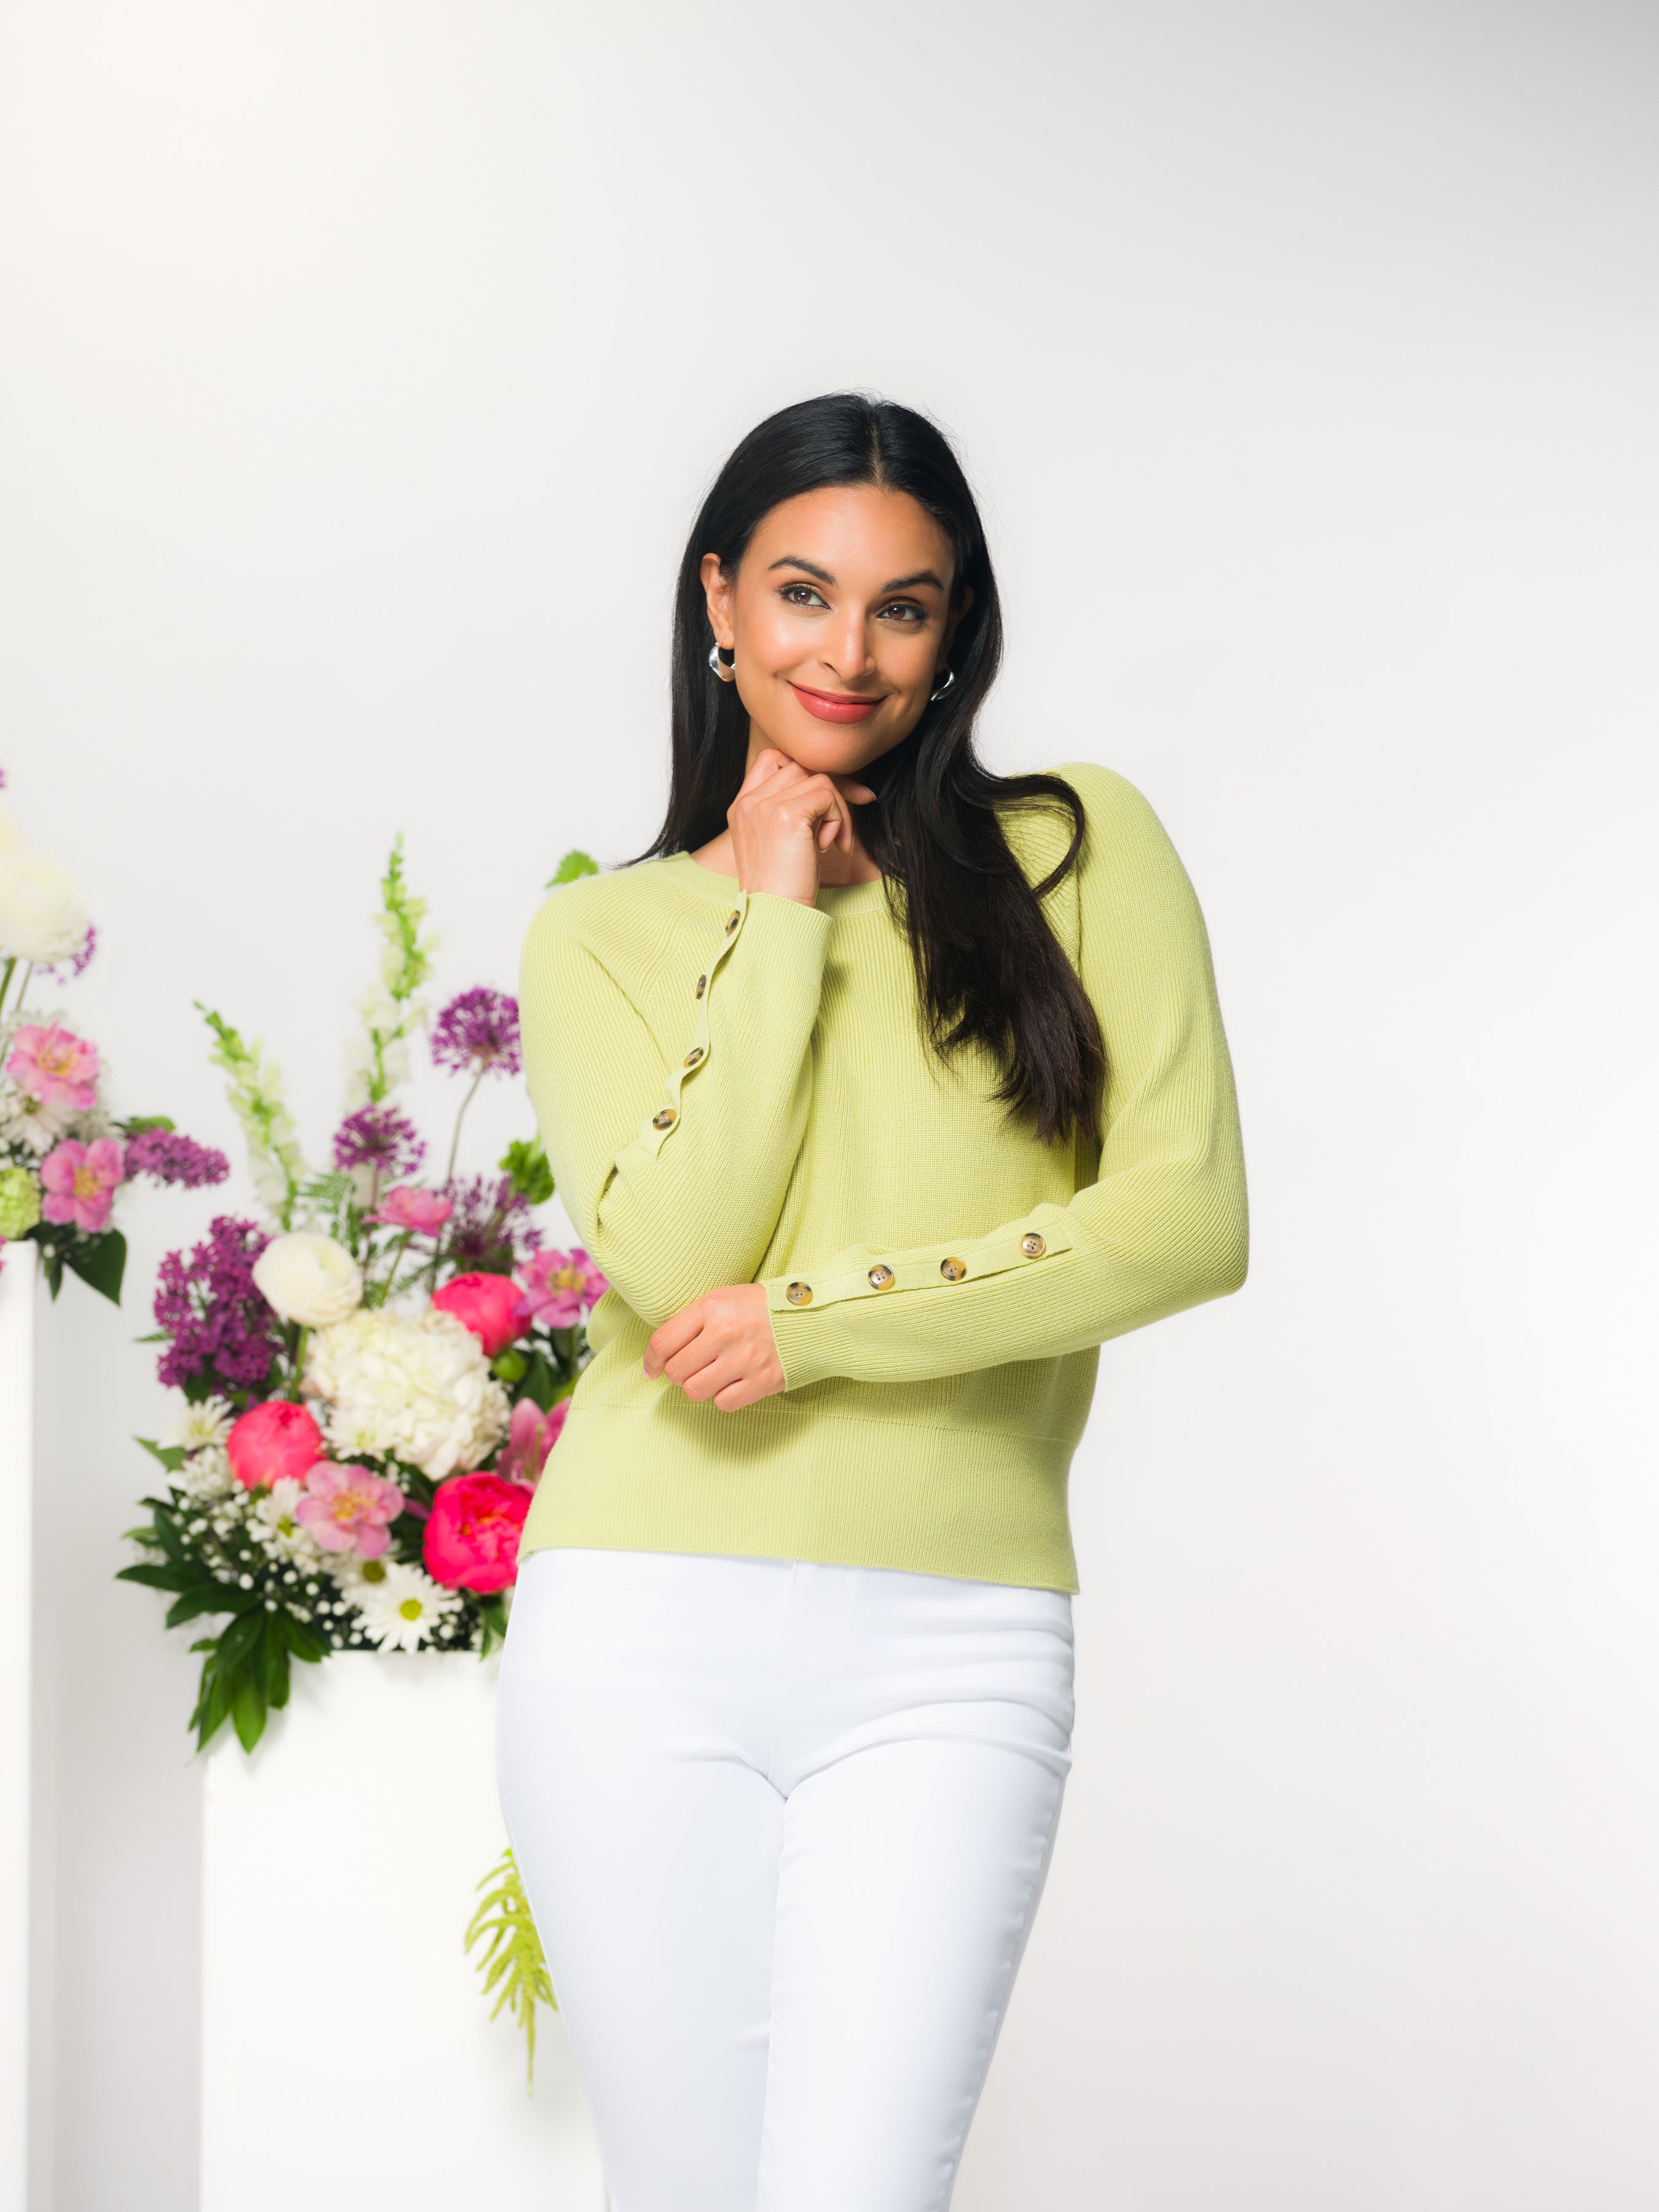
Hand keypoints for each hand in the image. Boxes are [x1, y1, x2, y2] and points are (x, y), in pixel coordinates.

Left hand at [643, 1283, 784, 1410]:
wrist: (812, 1316)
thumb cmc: (762, 1308)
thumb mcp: (724, 1298)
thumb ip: (693, 1321)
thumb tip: (660, 1355)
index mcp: (711, 1307)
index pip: (663, 1342)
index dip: (651, 1361)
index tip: (651, 1370)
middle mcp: (724, 1333)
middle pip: (676, 1371)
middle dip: (679, 1374)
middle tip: (693, 1367)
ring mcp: (744, 1359)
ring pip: (695, 1390)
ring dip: (700, 1386)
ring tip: (714, 1375)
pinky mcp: (762, 1381)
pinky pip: (723, 1403)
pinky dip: (724, 1397)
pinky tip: (735, 1382)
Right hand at [728, 749, 875, 906]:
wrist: (776, 917)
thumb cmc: (785, 889)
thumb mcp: (786, 842)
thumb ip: (797, 812)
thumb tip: (840, 787)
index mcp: (742, 808)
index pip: (776, 761)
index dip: (808, 775)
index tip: (832, 802)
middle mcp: (748, 802)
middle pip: (801, 766)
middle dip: (831, 793)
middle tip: (844, 828)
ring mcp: (763, 805)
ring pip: (818, 779)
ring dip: (837, 810)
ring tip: (834, 844)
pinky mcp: (786, 813)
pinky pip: (827, 794)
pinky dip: (838, 819)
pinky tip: (830, 848)